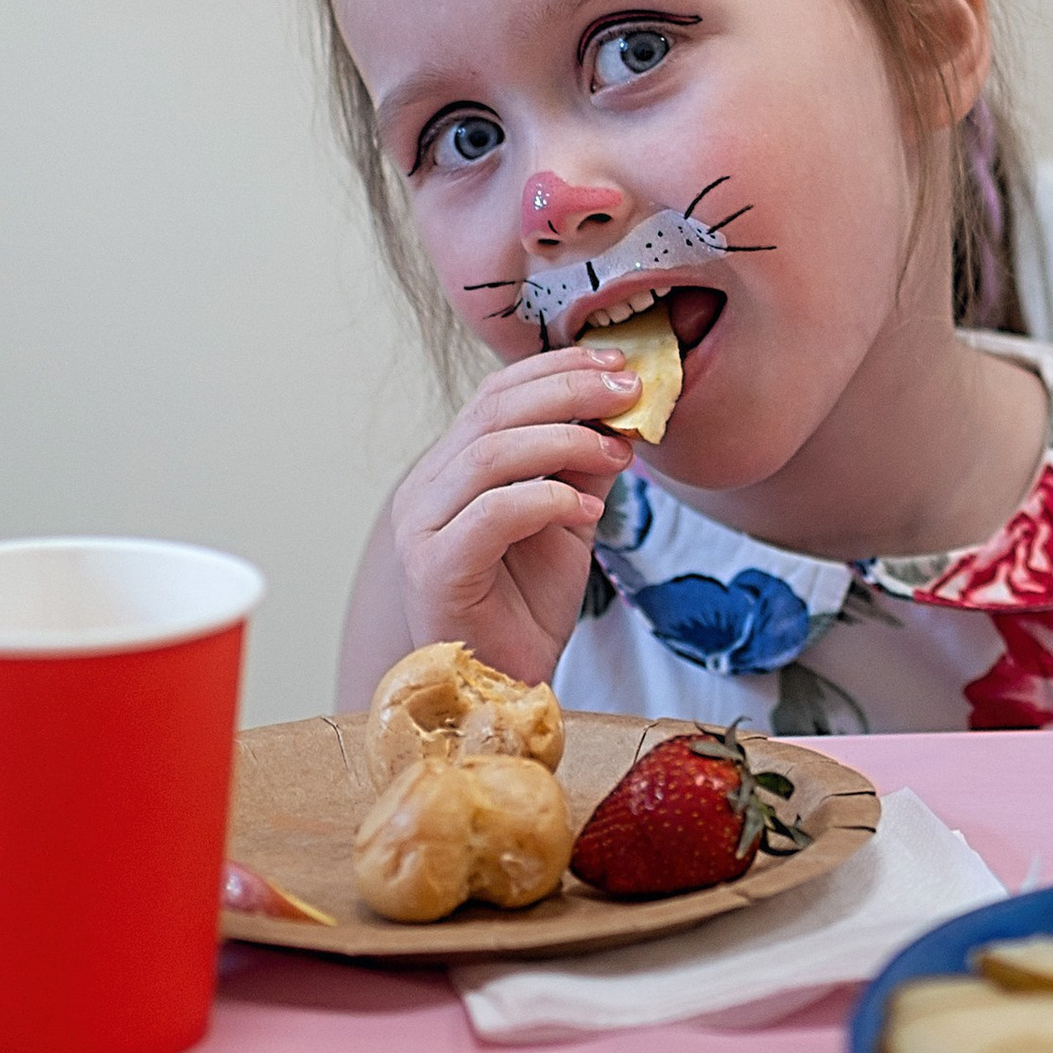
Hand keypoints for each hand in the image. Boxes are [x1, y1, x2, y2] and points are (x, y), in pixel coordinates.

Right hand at [388, 351, 637, 687]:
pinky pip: (492, 513)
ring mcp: (422, 528)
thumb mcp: (569, 518)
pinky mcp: (436, 569)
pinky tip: (590, 509)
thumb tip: (621, 407)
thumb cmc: (527, 606)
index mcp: (450, 469)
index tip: (619, 365)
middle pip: (493, 411)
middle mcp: (426, 490)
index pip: (496, 394)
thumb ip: (583, 464)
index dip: (558, 369)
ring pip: (489, 453)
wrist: (505, 686)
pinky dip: (547, 499)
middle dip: (570, 392)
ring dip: (565, 441)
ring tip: (619, 452)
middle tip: (630, 391)